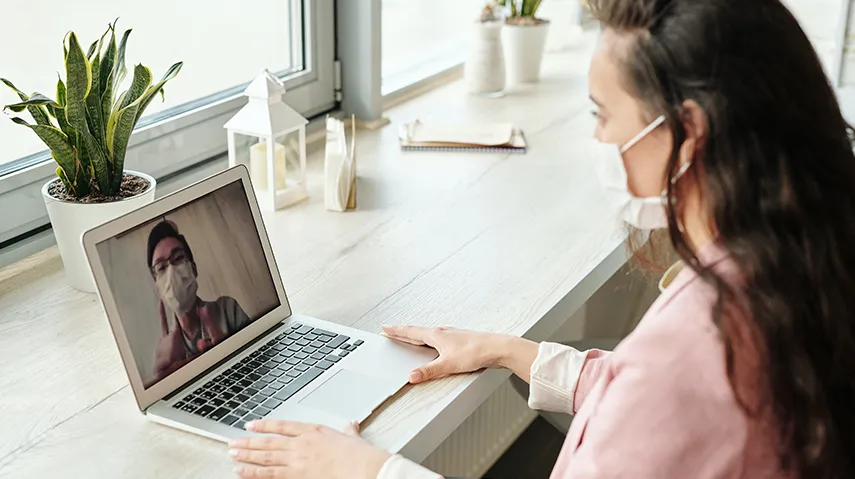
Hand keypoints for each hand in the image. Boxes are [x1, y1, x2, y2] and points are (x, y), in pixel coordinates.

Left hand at [228, 420, 390, 478]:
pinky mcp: (296, 475)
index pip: (282, 425)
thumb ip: (348, 431)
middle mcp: (301, 444)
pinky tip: (241, 471)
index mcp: (313, 431)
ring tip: (232, 454)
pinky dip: (252, 472)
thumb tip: (351, 425)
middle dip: (249, 442)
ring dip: (246, 455)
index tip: (251, 425)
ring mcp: (297, 460)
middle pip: (269, 441)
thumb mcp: (352, 438)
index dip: (265, 425)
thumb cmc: (358, 455)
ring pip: (265, 457)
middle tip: (233, 442)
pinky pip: (269, 474)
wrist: (362, 467)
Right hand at [382, 325, 510, 382]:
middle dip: (403, 332)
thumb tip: (412, 376)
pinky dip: (429, 340)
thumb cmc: (476, 352)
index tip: (385, 328)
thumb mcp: (448, 364)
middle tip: (391, 331)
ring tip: (409, 337)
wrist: (497, 348)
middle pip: (418, 332)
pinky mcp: (459, 341)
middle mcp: (442, 332)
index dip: (397, 331)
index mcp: (436, 335)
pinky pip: (438, 338)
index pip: (411, 332)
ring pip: (428, 334)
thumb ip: (429, 371)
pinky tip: (434, 345)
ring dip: (416, 335)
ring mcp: (451, 335)